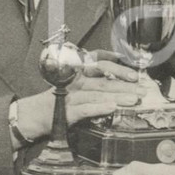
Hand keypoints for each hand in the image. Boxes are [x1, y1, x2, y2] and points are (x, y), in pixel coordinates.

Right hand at [16, 51, 146, 141]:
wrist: (32, 115)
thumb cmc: (55, 103)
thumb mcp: (71, 89)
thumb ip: (91, 86)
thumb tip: (117, 87)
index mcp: (76, 74)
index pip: (95, 60)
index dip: (112, 59)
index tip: (127, 61)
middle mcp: (74, 81)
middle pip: (102, 78)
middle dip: (124, 82)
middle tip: (142, 87)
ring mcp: (70, 95)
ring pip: (97, 93)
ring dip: (117, 95)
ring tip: (133, 99)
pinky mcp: (66, 111)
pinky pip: (85, 108)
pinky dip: (99, 107)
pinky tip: (112, 108)